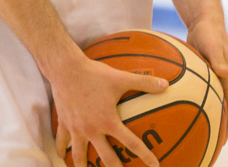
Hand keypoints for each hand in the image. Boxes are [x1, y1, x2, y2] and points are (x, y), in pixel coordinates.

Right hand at [49, 52, 168, 166]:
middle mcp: (92, 130)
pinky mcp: (63, 123)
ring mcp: (76, 128)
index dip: (144, 155)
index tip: (154, 165)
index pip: (131, 143)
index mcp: (108, 121)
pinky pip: (62, 141)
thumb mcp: (121, 78)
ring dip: (83, 166)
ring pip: (79, 155)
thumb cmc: (94, 74)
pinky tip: (62, 157)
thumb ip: (144, 82)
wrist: (65, 69)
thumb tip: (166, 85)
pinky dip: (61, 150)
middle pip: (106, 158)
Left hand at [186, 17, 227, 139]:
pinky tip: (184, 117)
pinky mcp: (210, 79)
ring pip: (219, 109)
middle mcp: (227, 84)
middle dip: (222, 134)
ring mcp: (219, 83)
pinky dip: (202, 111)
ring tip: (199, 140)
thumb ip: (220, 60)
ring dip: (213, 124)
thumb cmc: (209, 31)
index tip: (220, 146)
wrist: (206, 20)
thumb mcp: (211, 44)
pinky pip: (208, 100)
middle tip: (209, 151)